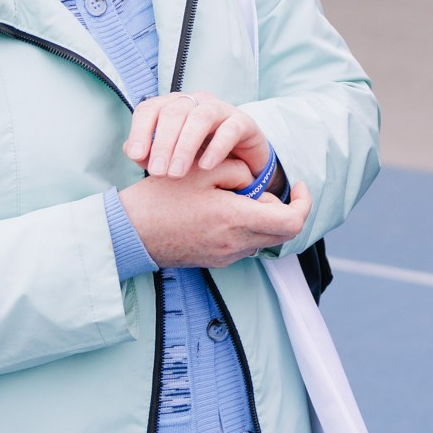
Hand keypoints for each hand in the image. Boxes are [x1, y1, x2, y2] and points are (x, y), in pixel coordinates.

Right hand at [119, 165, 311, 269]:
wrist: (129, 233)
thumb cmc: (161, 199)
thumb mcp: (200, 170)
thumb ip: (237, 170)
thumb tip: (254, 182)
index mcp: (236, 219)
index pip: (292, 222)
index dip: (303, 203)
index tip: (298, 185)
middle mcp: (236, 244)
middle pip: (283, 233)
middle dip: (282, 209)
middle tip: (259, 189)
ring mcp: (226, 256)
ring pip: (264, 239)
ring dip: (262, 219)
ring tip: (235, 197)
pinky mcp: (216, 261)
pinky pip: (245, 245)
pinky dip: (245, 228)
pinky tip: (221, 211)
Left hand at [124, 90, 267, 181]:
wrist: (242, 162)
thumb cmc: (200, 156)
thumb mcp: (171, 157)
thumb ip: (150, 154)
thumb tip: (132, 152)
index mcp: (172, 106)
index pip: (149, 109)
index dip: (140, 130)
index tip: (136, 156)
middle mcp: (195, 101)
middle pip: (173, 113)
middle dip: (163, 144)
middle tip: (158, 172)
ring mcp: (220, 109)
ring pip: (200, 118)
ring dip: (185, 146)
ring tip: (177, 173)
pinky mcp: (243, 121)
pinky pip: (229, 130)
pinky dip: (216, 148)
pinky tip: (206, 167)